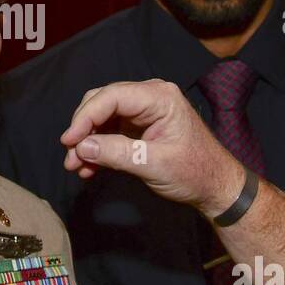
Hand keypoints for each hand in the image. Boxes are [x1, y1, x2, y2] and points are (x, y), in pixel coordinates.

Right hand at [59, 79, 245, 217]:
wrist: (216, 187)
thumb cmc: (195, 172)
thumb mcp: (154, 164)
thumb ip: (117, 153)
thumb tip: (82, 147)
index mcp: (159, 97)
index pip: (111, 97)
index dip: (85, 117)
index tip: (69, 141)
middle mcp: (150, 97)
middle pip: (102, 102)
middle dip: (83, 129)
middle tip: (70, 155)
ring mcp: (144, 111)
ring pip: (102, 117)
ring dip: (88, 141)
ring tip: (75, 165)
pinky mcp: (139, 127)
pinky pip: (110, 130)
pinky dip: (98, 148)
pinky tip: (89, 168)